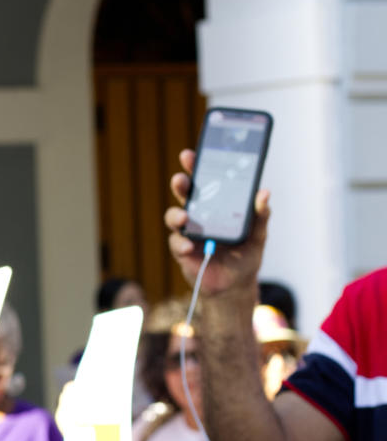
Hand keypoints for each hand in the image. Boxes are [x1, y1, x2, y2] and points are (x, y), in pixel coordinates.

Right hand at [166, 149, 268, 296]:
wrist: (236, 285)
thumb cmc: (246, 255)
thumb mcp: (259, 233)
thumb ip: (261, 215)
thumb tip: (264, 193)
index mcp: (216, 205)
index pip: (204, 181)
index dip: (195, 167)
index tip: (190, 155)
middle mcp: (199, 215)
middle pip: (185, 195)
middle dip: (181, 185)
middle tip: (181, 180)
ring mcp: (189, 232)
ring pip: (174, 217)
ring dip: (176, 215)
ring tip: (185, 217)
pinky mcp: (183, 251)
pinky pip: (176, 243)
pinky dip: (181, 243)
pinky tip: (190, 246)